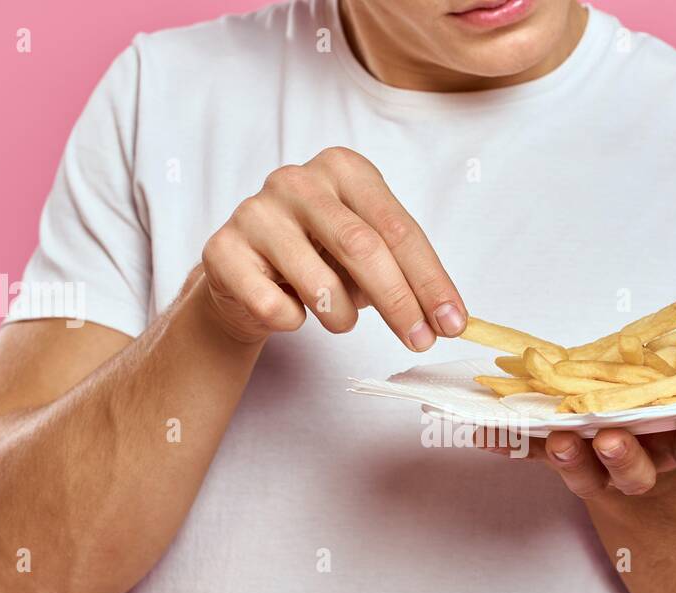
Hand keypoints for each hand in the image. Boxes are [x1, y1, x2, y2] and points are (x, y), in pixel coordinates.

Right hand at [196, 147, 466, 348]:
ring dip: (343, 318)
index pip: (397, 229)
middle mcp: (296, 180)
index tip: (452, 322)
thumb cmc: (318, 259)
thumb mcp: (367, 255)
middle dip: (400, 303)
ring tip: (341, 320)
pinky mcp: (223, 250)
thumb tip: (451, 317)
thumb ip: (407, 275)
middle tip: (420, 341)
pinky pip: (274, 307)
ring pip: (320, 284)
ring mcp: (255, 211)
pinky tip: (290, 310)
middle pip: (362, 248)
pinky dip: (294, 322)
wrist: (245, 276)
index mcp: (343, 169)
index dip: (430, 281)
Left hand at [483, 386, 675, 497]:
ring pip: (586, 472)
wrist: (673, 536)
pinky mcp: (572, 469)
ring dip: (566, 457)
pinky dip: (508, 444)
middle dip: (625, 456)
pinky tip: (475, 433)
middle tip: (610, 440)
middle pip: (636, 471)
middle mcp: (648, 473)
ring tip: (551, 439)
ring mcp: (605, 476)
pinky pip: (539, 458)